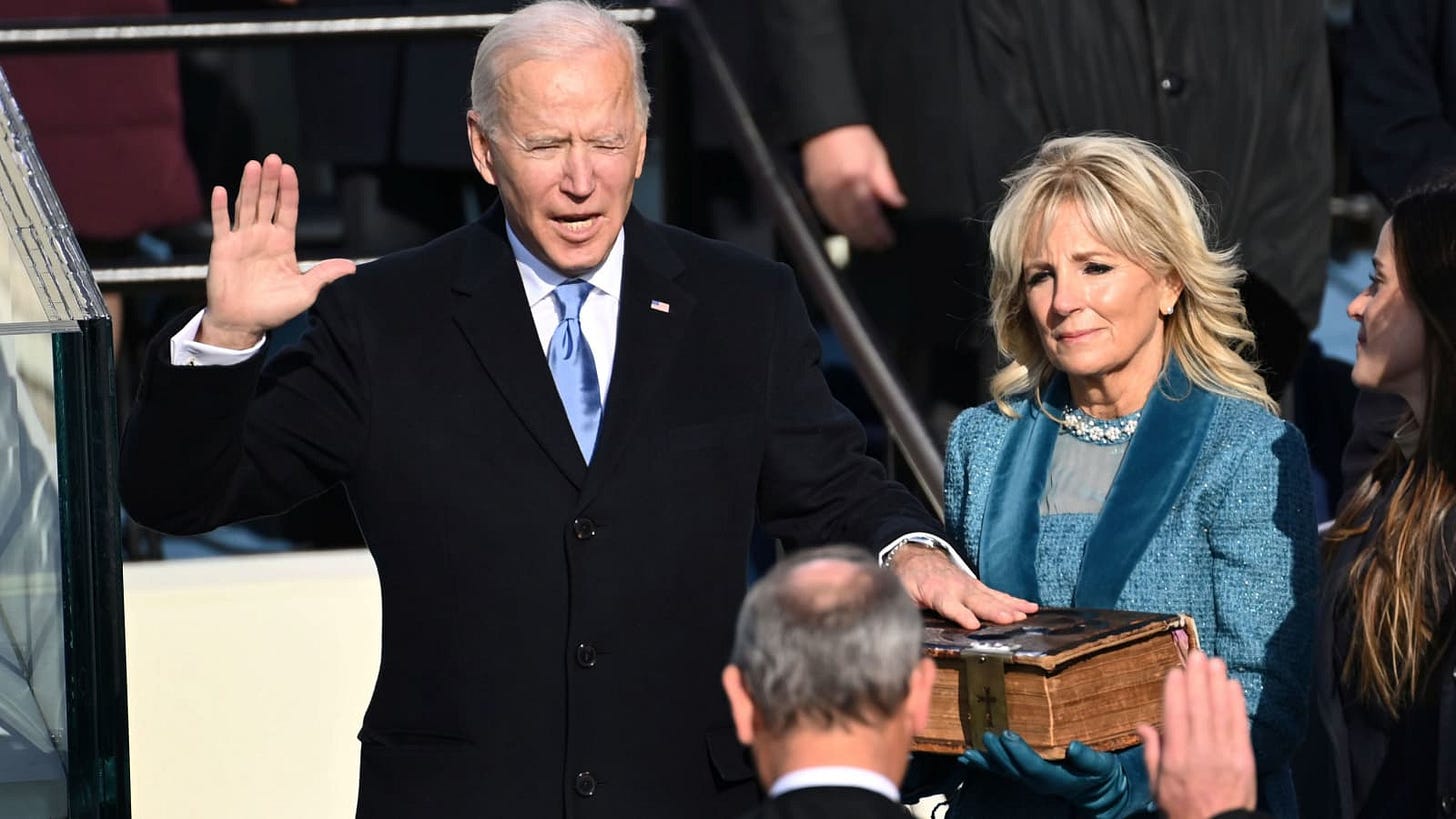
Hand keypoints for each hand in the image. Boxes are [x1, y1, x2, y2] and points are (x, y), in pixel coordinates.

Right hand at [199, 154, 354, 348]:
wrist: (243, 322)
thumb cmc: (274, 309)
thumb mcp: (305, 292)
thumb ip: (324, 275)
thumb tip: (352, 267)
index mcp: (283, 242)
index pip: (287, 209)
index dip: (288, 190)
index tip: (289, 170)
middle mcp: (262, 235)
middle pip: (266, 201)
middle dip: (269, 180)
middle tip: (272, 159)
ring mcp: (242, 239)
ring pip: (245, 206)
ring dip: (248, 186)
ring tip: (253, 166)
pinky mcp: (222, 248)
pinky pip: (221, 224)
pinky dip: (219, 208)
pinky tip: (221, 190)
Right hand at [800, 124, 905, 250]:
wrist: (824, 124)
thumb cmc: (853, 137)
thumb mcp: (877, 156)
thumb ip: (886, 183)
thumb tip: (897, 203)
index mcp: (855, 179)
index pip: (869, 214)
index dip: (878, 230)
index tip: (887, 239)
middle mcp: (837, 190)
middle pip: (852, 223)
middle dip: (866, 238)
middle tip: (878, 246)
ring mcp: (823, 192)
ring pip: (838, 223)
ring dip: (853, 236)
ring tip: (865, 243)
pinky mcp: (814, 191)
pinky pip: (826, 215)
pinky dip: (838, 226)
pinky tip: (847, 231)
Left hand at [889, 545, 1035, 627]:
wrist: (917, 556)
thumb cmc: (910, 579)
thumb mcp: (902, 594)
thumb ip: (908, 609)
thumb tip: (908, 626)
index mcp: (936, 592)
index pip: (950, 606)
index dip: (961, 615)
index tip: (972, 624)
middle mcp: (957, 588)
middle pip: (977, 602)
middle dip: (994, 611)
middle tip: (1010, 619)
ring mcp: (970, 586)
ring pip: (992, 597)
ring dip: (1010, 606)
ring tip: (1025, 614)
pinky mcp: (978, 587)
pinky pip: (998, 594)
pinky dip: (1015, 601)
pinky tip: (1030, 607)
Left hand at [960, 732, 1136, 818]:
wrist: (1098, 791)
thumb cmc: (1101, 774)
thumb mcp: (1102, 766)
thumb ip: (1088, 759)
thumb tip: (1074, 747)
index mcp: (1058, 779)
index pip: (1034, 767)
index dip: (1019, 752)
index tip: (1007, 736)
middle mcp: (1039, 782)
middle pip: (1014, 769)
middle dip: (998, 753)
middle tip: (985, 735)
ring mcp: (1030, 780)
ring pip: (1003, 771)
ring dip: (985, 761)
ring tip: (967, 752)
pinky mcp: (1025, 775)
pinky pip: (1002, 770)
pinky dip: (984, 763)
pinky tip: (968, 756)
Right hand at [1137, 652, 1256, 818]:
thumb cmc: (1183, 808)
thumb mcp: (1157, 785)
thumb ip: (1152, 753)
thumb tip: (1142, 726)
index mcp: (1175, 759)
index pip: (1175, 717)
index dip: (1176, 692)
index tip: (1175, 671)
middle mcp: (1200, 753)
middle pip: (1199, 709)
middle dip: (1197, 679)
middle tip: (1196, 655)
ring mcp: (1224, 755)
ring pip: (1219, 712)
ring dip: (1216, 684)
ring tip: (1214, 662)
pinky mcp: (1244, 759)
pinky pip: (1239, 726)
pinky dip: (1236, 704)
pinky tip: (1232, 686)